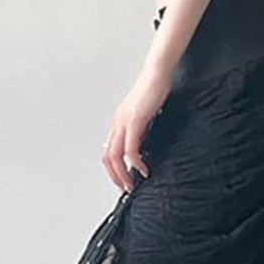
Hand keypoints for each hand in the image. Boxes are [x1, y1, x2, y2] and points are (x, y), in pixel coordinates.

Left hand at [102, 63, 171, 192]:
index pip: (108, 152)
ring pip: (115, 156)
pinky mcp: (134, 122)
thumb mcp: (145, 116)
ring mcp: (123, 123)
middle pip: (107, 157)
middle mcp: (117, 124)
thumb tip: (143, 148)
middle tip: (125, 188)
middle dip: (115, 176)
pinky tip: (143, 169)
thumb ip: (142, 131)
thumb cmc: (153, 91)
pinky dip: (135, 162)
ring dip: (122, 174)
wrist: (157, 74)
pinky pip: (130, 148)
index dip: (113, 169)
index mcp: (118, 123)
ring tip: (132, 183)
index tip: (123, 180)